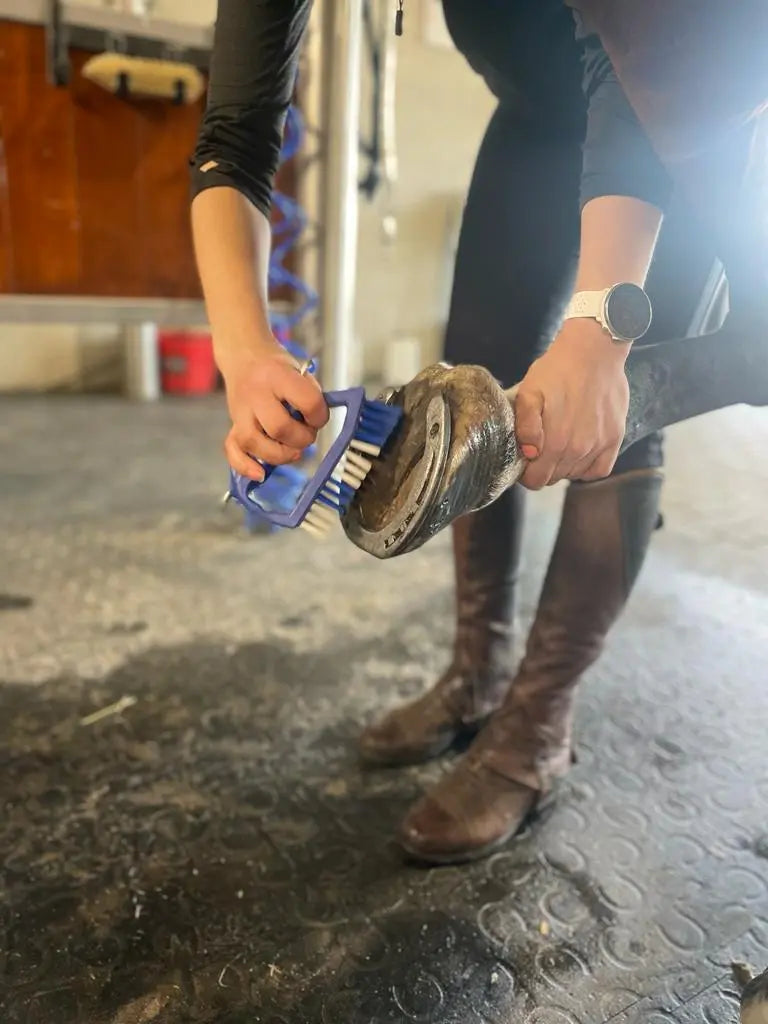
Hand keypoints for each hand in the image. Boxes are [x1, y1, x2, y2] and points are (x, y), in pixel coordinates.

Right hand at [219, 338, 328, 479]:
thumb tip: (314, 424)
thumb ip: (310, 395)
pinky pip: (232, 449)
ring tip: (292, 451)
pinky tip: (261, 474)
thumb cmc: (276, 365)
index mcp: (277, 375)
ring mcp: (240, 410)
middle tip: (306, 435)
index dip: (320, 416)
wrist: (243, 355)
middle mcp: (256, 394)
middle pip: (279, 428)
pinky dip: (245, 466)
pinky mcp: (232, 423)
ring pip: (254, 442)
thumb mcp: (299, 370)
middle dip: (300, 439)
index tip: (318, 417)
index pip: (307, 401)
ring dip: (279, 455)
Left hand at [514, 321, 629, 489]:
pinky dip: (587, 466)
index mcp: (554, 441)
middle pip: (553, 478)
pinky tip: (579, 451)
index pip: (535, 480)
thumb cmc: (557, 370)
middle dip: (543, 466)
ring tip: (559, 438)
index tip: (525, 458)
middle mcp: (578, 449)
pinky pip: (599, 470)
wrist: (594, 351)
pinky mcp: (615, 439)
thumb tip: (530, 453)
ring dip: (563, 463)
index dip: (526, 472)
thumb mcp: (529, 391)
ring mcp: (599, 445)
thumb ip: (525, 426)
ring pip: (573, 474)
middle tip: (540, 443)